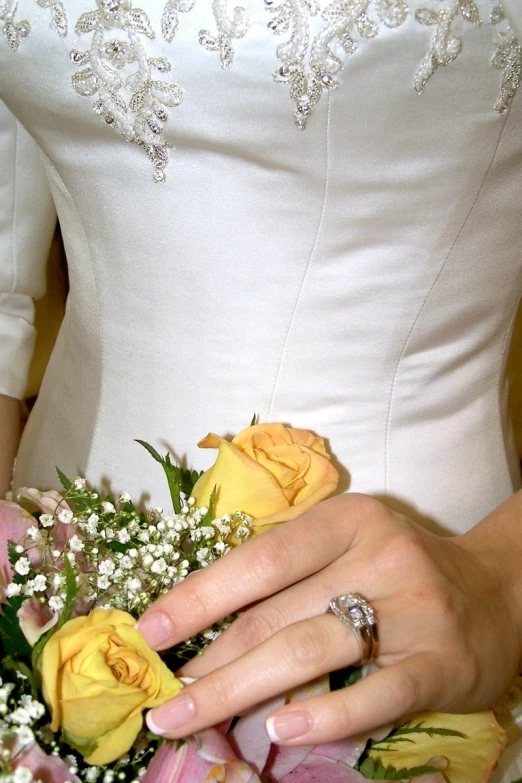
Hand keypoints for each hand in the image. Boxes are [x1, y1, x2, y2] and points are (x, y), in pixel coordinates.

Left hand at [137, 493, 521, 744]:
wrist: (496, 590)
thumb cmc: (400, 569)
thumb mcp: (348, 549)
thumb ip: (291, 577)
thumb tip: (207, 628)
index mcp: (347, 519)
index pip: (261, 557)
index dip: (201, 595)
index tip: (150, 631)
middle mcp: (379, 554)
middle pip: (276, 612)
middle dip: (210, 659)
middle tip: (162, 698)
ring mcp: (413, 607)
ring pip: (311, 649)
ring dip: (241, 689)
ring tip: (190, 718)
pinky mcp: (441, 661)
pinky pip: (377, 692)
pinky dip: (327, 715)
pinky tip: (283, 732)